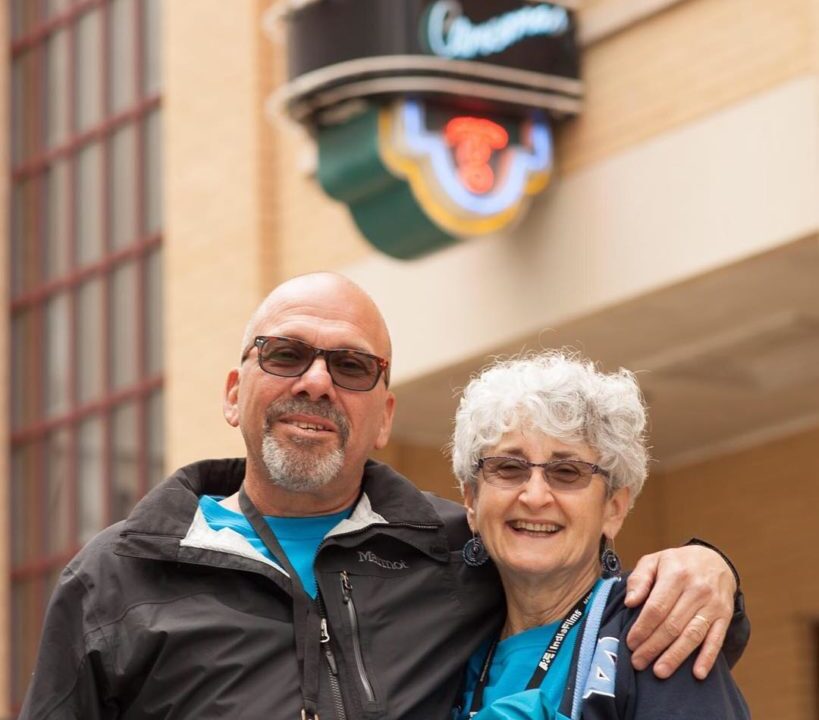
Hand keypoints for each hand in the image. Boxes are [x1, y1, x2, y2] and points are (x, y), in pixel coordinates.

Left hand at [624, 544, 736, 679]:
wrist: (714, 559)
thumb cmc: (677, 563)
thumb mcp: (654, 560)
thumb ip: (639, 579)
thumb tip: (630, 602)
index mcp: (676, 574)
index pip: (657, 607)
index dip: (642, 628)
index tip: (630, 643)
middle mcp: (697, 590)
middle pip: (672, 624)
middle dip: (653, 646)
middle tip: (638, 662)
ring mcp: (713, 605)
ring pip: (692, 635)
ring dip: (676, 656)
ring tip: (660, 671)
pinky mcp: (725, 616)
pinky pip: (716, 640)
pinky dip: (708, 658)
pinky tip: (697, 674)